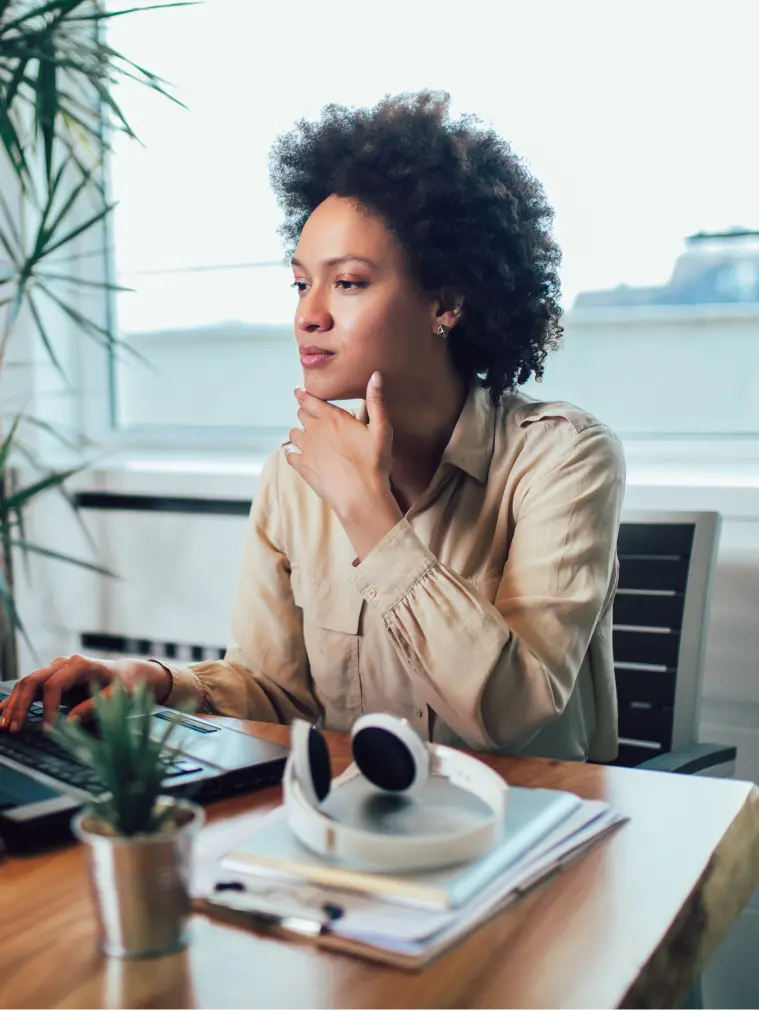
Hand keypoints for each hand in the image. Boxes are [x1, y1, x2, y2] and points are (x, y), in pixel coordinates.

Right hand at [0, 655, 171, 731]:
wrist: (127, 674)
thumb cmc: (124, 685)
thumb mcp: (117, 697)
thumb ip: (94, 707)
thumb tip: (69, 723)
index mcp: (80, 664)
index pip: (54, 684)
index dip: (48, 707)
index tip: (47, 729)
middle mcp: (63, 663)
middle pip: (33, 681)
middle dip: (21, 705)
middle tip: (14, 729)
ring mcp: (55, 669)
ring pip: (26, 684)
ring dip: (13, 705)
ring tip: (4, 727)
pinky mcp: (51, 678)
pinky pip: (29, 688)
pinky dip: (15, 701)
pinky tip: (2, 715)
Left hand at [285, 371, 402, 561]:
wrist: (360, 495)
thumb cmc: (374, 464)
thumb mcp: (382, 430)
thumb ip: (376, 401)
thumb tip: (375, 375)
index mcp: (334, 418)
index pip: (311, 400)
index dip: (303, 394)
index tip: (298, 391)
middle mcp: (316, 430)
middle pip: (301, 414)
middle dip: (304, 412)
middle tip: (307, 412)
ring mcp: (306, 449)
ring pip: (294, 433)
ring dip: (299, 432)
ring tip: (305, 435)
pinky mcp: (302, 467)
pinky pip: (289, 454)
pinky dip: (291, 452)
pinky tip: (294, 454)